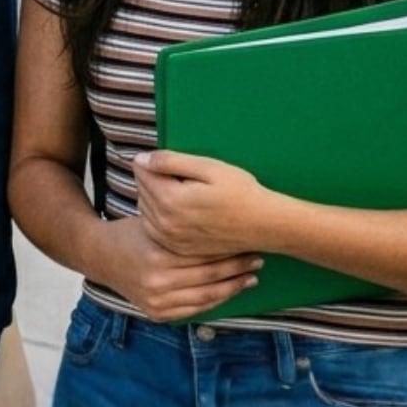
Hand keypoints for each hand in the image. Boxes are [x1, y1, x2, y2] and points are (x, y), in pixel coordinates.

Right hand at [94, 213, 262, 321]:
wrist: (99, 255)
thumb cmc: (132, 233)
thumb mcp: (153, 222)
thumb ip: (183, 227)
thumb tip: (223, 221)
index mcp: (157, 255)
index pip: (205, 255)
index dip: (230, 249)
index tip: (249, 241)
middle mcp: (157, 281)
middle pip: (209, 277)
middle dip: (237, 268)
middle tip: (257, 259)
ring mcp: (156, 300)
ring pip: (206, 297)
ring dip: (232, 288)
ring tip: (250, 278)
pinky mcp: (156, 313)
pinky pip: (194, 310)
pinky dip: (214, 301)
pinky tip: (228, 291)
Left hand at [134, 151, 282, 257]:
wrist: (265, 225)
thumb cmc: (241, 192)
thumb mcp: (209, 168)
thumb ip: (171, 162)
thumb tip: (141, 159)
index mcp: (169, 199)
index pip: (141, 170)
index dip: (156, 161)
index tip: (178, 165)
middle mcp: (164, 222)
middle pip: (141, 188)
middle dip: (156, 178)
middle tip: (186, 179)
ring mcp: (169, 238)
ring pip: (145, 207)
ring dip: (156, 197)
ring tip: (186, 194)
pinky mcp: (177, 247)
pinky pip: (154, 225)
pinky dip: (161, 215)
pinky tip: (183, 211)